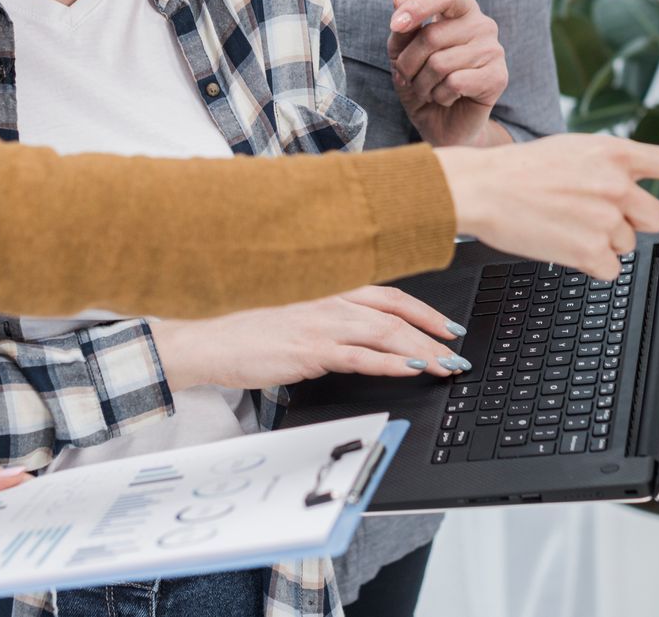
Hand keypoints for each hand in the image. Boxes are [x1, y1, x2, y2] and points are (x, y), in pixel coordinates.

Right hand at [150, 286, 469, 391]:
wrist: (201, 336)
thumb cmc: (237, 323)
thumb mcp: (286, 308)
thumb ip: (319, 312)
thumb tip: (348, 330)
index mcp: (324, 286)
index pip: (386, 293)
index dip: (421, 309)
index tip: (445, 324)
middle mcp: (328, 298)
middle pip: (395, 312)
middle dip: (433, 332)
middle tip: (457, 349)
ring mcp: (321, 322)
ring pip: (387, 334)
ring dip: (423, 351)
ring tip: (447, 366)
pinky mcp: (311, 349)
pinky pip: (362, 357)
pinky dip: (392, 364)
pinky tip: (412, 371)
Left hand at [386, 0, 511, 147]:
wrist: (443, 124)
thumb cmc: (423, 81)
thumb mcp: (402, 53)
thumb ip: (402, 28)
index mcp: (461, 10)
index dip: (419, 6)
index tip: (395, 25)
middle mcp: (482, 24)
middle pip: (432, 35)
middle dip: (409, 64)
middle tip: (409, 78)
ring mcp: (494, 50)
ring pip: (440, 63)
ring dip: (423, 84)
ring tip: (429, 90)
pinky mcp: (498, 77)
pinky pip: (455, 82)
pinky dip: (440, 96)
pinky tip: (447, 98)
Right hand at [436, 135, 658, 279]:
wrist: (482, 187)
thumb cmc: (521, 171)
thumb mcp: (574, 153)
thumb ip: (611, 170)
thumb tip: (631, 199)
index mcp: (615, 151)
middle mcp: (617, 182)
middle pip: (655, 219)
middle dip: (632, 223)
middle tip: (594, 215)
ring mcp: (606, 217)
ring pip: (628, 246)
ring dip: (603, 242)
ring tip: (565, 223)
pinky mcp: (591, 250)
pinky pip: (609, 270)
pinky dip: (589, 264)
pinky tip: (562, 243)